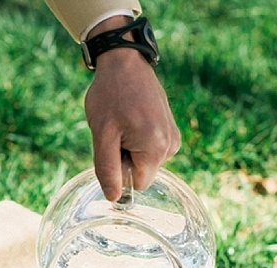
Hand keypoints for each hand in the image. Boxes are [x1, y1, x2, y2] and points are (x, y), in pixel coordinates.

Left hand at [84, 43, 179, 199]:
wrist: (125, 61)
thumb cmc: (111, 95)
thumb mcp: (102, 135)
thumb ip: (107, 170)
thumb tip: (114, 199)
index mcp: (156, 149)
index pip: (138, 184)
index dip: (122, 170)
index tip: (114, 146)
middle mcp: (171, 146)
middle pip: (144, 173)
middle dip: (127, 159)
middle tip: (118, 131)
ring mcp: (174, 138)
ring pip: (147, 162)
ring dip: (132, 149)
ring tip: (125, 121)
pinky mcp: (172, 131)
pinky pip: (152, 150)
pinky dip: (140, 140)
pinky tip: (134, 118)